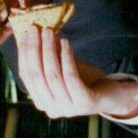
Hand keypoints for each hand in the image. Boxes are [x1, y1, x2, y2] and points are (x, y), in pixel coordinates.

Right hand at [16, 27, 137, 119]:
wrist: (113, 95)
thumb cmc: (86, 81)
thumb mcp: (64, 65)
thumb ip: (51, 55)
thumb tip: (38, 34)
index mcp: (42, 102)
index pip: (26, 75)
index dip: (24, 53)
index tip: (26, 33)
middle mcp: (51, 108)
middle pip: (36, 75)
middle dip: (35, 49)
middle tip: (36, 29)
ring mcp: (67, 108)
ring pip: (51, 75)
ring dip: (49, 50)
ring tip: (50, 32)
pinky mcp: (83, 102)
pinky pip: (70, 76)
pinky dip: (66, 57)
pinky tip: (66, 43)